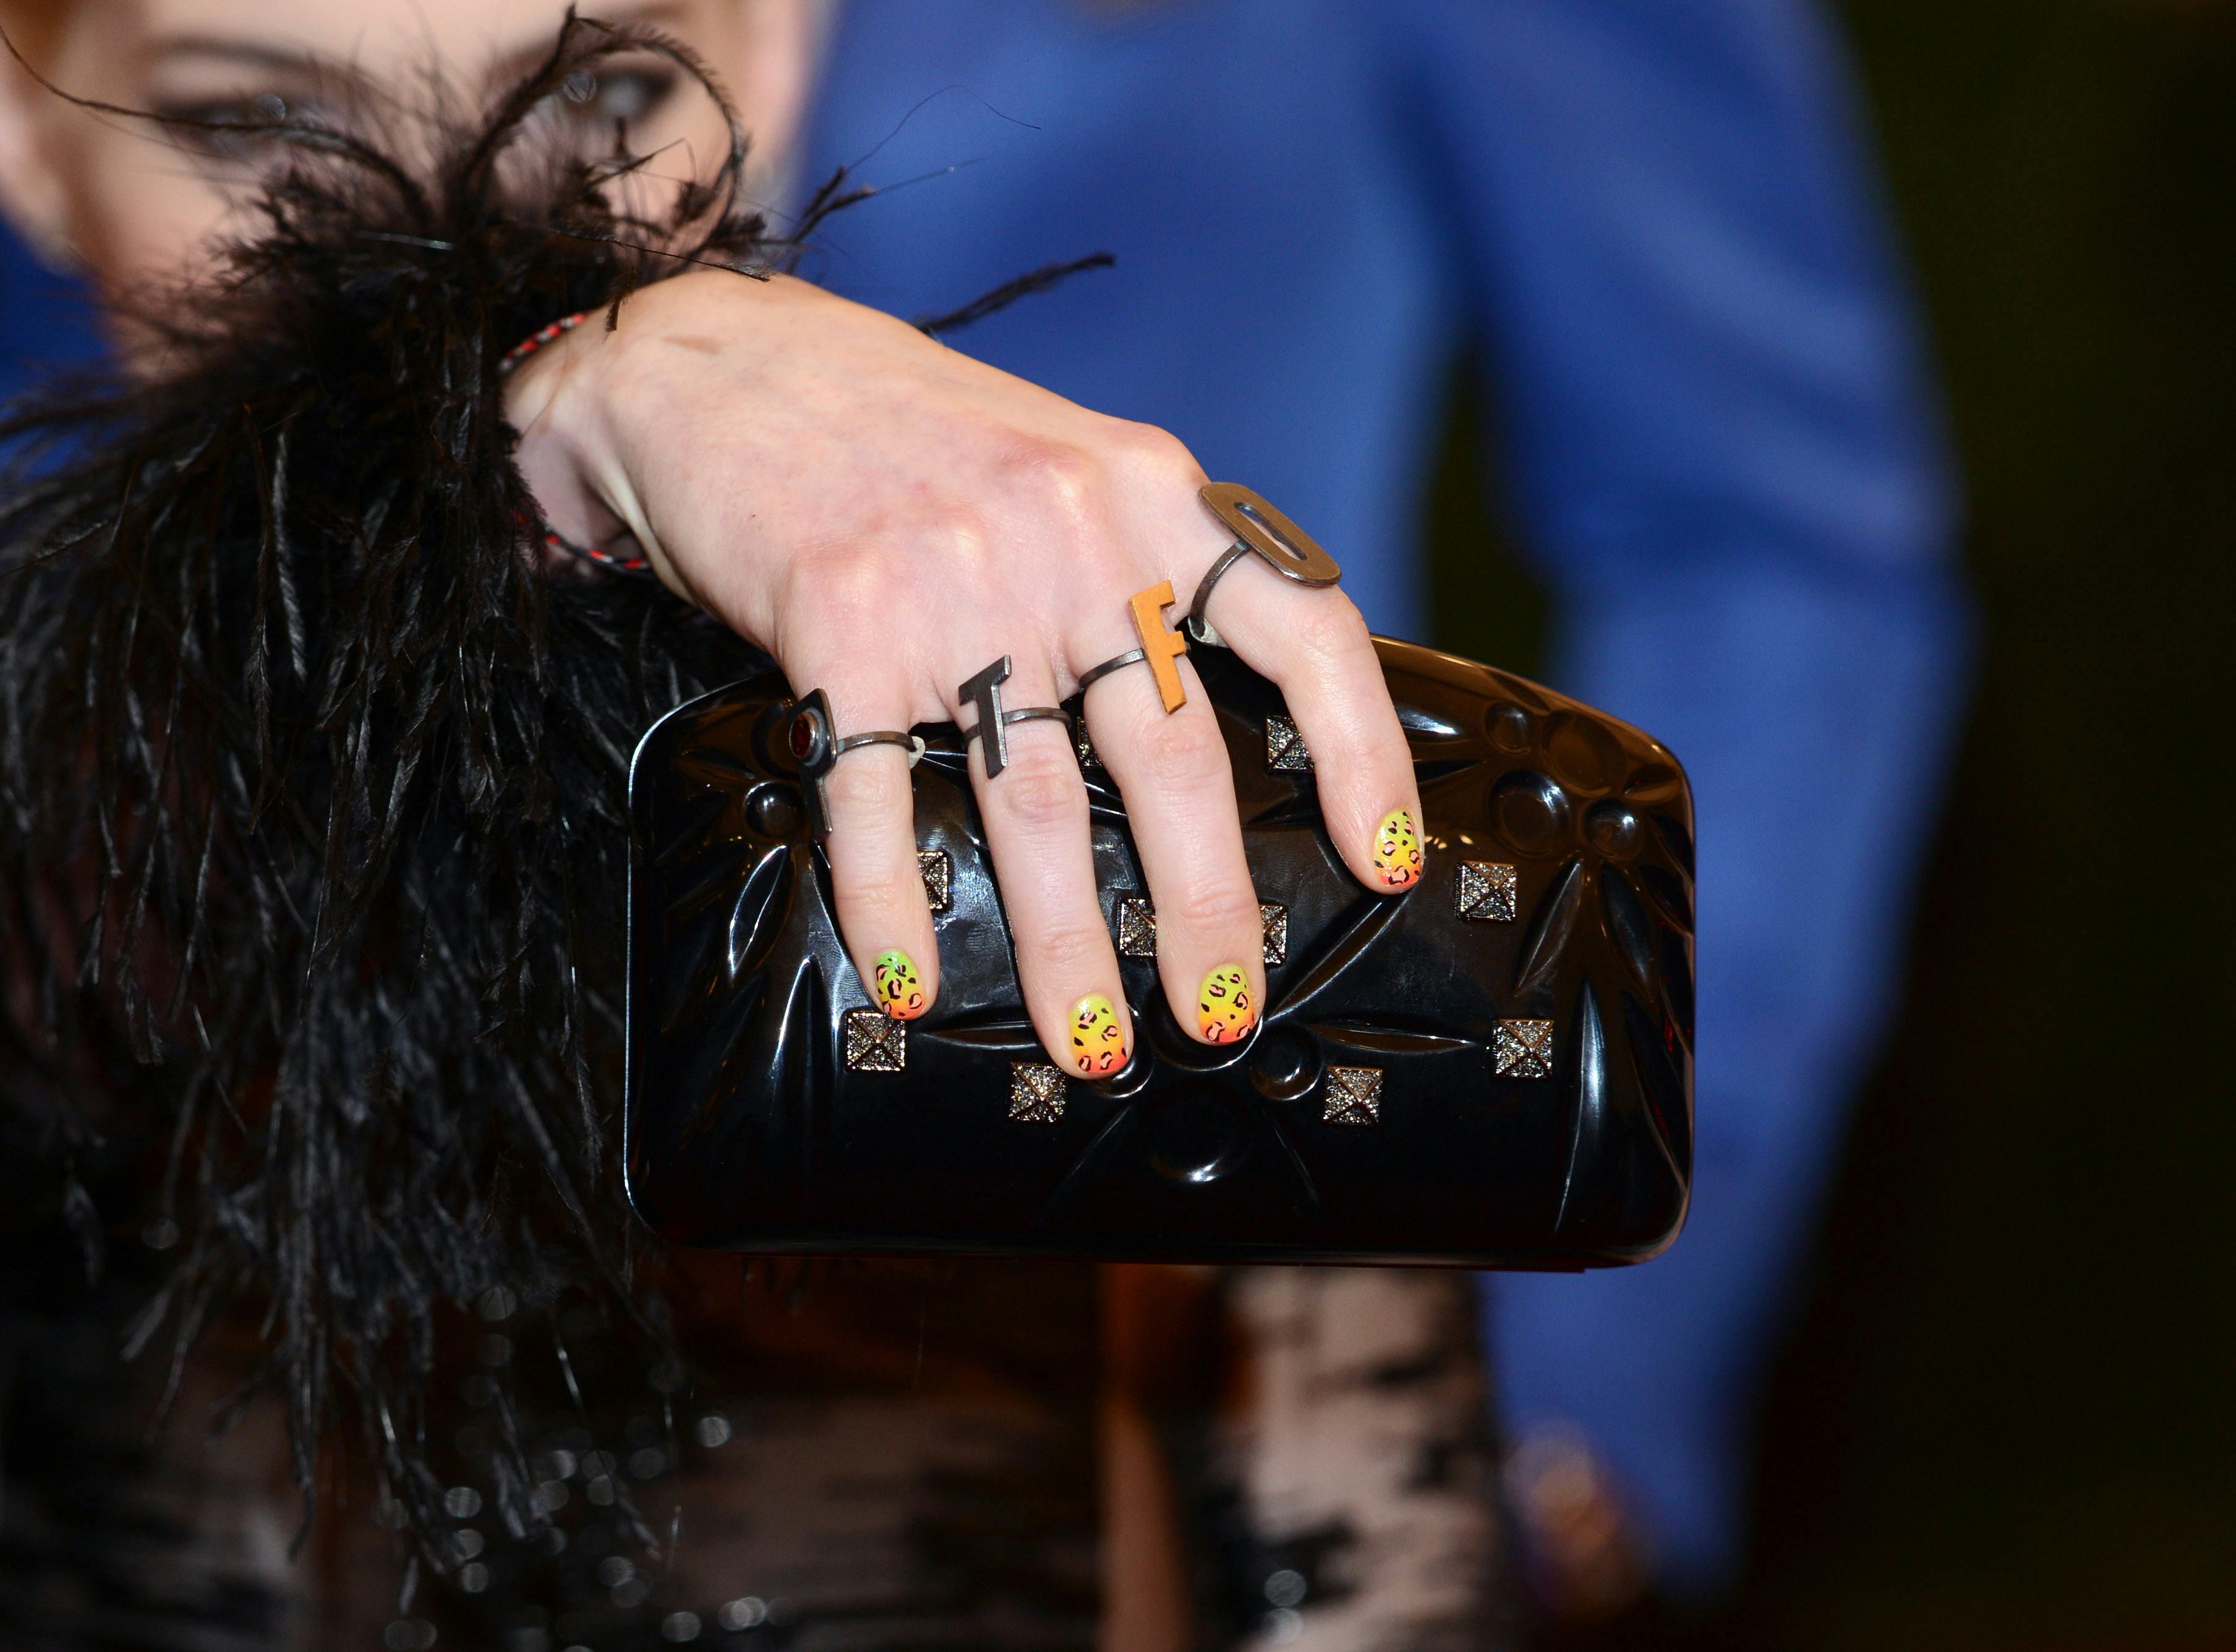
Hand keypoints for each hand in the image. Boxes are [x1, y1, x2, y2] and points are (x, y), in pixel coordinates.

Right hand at [507, 271, 1424, 1075]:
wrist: (733, 360)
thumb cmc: (916, 432)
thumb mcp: (1074, 465)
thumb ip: (1155, 567)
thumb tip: (1237, 721)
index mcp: (1151, 493)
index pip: (1302, 628)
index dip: (1363, 755)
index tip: (1384, 861)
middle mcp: (1069, 534)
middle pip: (1172, 757)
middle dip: (1206, 908)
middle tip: (1220, 1011)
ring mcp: (953, 581)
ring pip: (1033, 801)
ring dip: (1063, 944)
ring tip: (1088, 1042)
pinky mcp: (839, 622)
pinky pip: (876, 796)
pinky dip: (892, 904)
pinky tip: (910, 981)